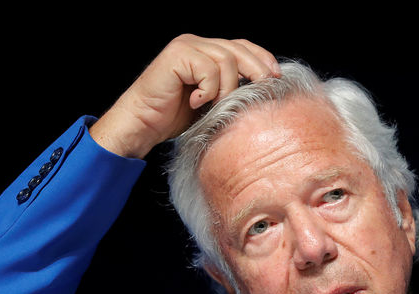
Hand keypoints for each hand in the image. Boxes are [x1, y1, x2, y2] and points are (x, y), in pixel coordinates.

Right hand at [90, 34, 280, 158]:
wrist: (142, 124)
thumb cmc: (173, 117)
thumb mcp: (212, 103)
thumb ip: (231, 89)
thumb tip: (264, 90)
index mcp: (206, 52)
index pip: (242, 46)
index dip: (262, 59)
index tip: (276, 77)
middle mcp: (197, 44)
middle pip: (239, 48)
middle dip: (256, 69)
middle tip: (264, 88)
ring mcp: (186, 47)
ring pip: (226, 60)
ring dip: (226, 88)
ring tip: (213, 106)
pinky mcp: (177, 55)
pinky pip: (209, 70)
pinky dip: (208, 90)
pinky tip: (195, 102)